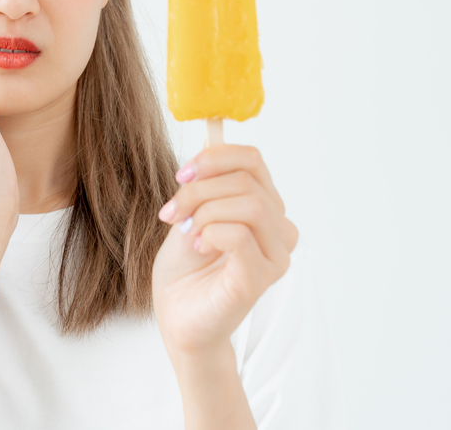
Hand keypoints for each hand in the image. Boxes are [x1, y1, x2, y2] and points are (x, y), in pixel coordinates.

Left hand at [151, 145, 298, 361]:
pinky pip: (241, 235)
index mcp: (265, 208)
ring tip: (185, 231)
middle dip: (200, 188)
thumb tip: (211, 133)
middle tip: (171, 211)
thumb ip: (205, 182)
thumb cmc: (185, 269)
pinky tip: (197, 248)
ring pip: (250, 203)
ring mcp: (275, 256)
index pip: (253, 160)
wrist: (177, 317)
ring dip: (205, 211)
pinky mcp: (261, 278)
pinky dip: (210, 233)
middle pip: (248, 180)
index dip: (214, 157)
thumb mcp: (190, 213)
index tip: (181, 174)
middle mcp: (279, 230)